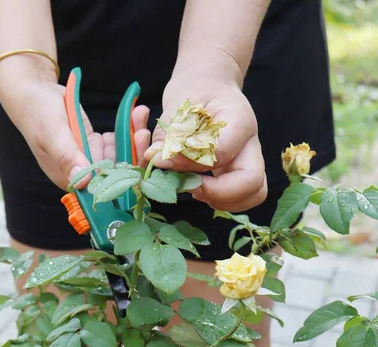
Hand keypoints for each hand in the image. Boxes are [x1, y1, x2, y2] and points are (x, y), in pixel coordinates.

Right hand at [0, 62, 150, 189]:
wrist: (33, 91)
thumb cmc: (38, 112)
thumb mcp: (52, 133)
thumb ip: (67, 156)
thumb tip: (82, 182)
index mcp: (68, 178)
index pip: (102, 184)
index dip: (124, 173)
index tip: (140, 152)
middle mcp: (81, 173)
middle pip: (116, 172)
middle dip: (133, 151)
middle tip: (144, 130)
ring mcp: (89, 158)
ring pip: (120, 155)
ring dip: (132, 136)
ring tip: (140, 113)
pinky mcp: (94, 145)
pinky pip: (116, 142)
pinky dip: (127, 128)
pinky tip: (134, 112)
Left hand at [144, 64, 266, 211]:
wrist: (210, 84)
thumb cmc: (196, 90)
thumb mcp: (179, 104)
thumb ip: (169, 132)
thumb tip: (155, 158)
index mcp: (239, 120)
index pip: (222, 152)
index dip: (190, 163)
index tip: (163, 161)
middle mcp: (250, 143)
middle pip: (252, 182)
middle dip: (217, 193)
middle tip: (188, 186)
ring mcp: (248, 160)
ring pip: (252, 195)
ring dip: (220, 200)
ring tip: (192, 187)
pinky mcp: (239, 172)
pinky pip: (240, 197)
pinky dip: (219, 199)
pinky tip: (196, 185)